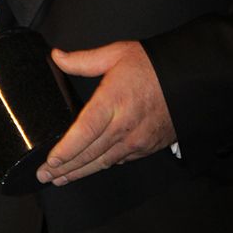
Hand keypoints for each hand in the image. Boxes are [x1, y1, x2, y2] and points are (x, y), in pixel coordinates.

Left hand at [36, 41, 175, 185]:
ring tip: (61, 178)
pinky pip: (120, 160)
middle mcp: (124, 126)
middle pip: (89, 153)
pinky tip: (91, 167)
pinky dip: (103, 166)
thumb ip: (83, 60)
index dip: (66, 150)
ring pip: (103, 162)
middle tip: (44, 176)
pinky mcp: (147, 146)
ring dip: (80, 172)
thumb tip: (57, 57)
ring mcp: (137, 140)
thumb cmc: (152, 65)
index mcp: (113, 101)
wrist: (188, 78)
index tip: (50, 161)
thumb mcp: (116, 54)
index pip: (84, 132)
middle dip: (64, 167)